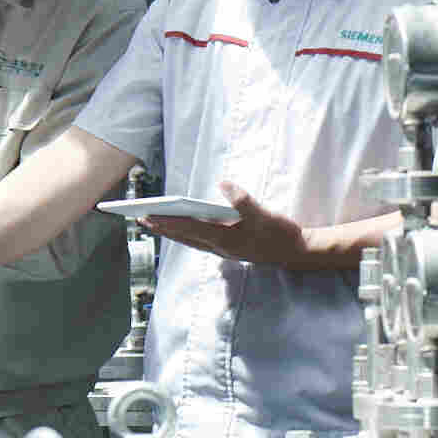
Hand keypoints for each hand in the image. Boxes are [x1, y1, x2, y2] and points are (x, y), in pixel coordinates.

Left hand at [137, 182, 313, 268]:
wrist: (297, 254)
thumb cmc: (281, 233)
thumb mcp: (265, 214)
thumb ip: (243, 200)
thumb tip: (224, 184)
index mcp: (226, 239)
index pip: (190, 228)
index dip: (168, 221)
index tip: (148, 215)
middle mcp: (221, 248)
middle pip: (184, 237)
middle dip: (162, 228)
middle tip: (139, 218)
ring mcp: (224, 251)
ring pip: (190, 241)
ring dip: (171, 232)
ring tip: (154, 223)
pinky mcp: (229, 250)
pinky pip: (200, 242)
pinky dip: (187, 235)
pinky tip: (182, 229)